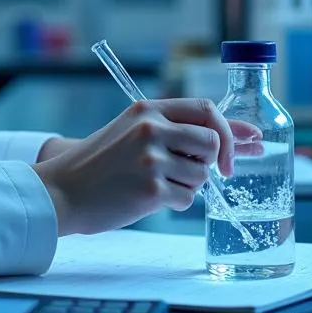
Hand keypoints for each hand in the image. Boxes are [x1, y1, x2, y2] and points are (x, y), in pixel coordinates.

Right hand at [32, 98, 260, 236]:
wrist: (63, 190)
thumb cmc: (100, 163)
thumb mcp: (131, 130)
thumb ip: (174, 129)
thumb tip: (240, 138)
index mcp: (147, 109)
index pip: (206, 109)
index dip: (232, 129)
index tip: (249, 144)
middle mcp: (151, 129)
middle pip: (211, 144)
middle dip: (209, 163)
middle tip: (186, 172)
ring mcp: (151, 159)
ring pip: (201, 176)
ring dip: (186, 185)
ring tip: (151, 183)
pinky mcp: (150, 190)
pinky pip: (186, 200)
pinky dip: (174, 202)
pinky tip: (146, 197)